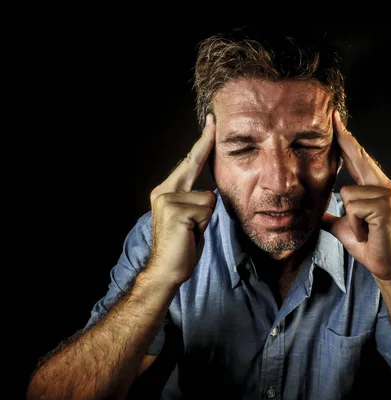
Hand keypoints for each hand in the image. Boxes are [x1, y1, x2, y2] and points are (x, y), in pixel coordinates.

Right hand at [147, 114, 216, 284]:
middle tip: (210, 129)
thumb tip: (211, 192)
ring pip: (208, 198)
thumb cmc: (183, 246)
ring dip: (206, 218)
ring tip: (192, 231)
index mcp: (166, 191)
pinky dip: (204, 224)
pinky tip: (190, 234)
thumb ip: (197, 200)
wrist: (167, 270)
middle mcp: (163, 190)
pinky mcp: (175, 210)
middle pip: (196, 169)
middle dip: (204, 154)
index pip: (189, 162)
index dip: (202, 142)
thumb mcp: (191, 217)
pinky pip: (207, 209)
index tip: (211, 121)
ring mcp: (167, 199)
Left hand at [322, 111, 390, 282]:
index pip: (357, 158)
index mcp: (374, 187)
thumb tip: (316, 214)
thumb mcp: (345, 227)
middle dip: (344, 139)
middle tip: (332, 115)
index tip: (335, 121)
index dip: (346, 140)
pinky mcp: (385, 206)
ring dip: (349, 218)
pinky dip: (354, 224)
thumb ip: (333, 216)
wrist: (385, 265)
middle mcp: (383, 185)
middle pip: (358, 157)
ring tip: (362, 229)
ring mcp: (386, 194)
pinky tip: (366, 232)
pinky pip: (353, 206)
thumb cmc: (368, 245)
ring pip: (346, 193)